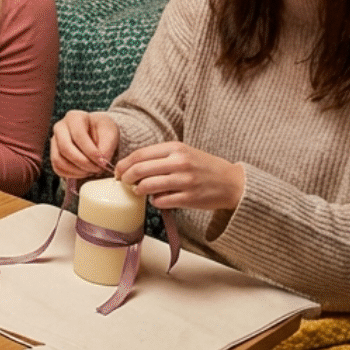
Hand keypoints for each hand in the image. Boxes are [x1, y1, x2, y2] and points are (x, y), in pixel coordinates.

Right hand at [50, 110, 119, 178]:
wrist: (96, 133)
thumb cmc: (102, 130)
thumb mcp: (110, 133)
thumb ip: (107, 146)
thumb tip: (101, 162)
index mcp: (74, 117)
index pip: (78, 136)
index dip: (91, 151)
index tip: (103, 162)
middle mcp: (60, 127)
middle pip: (65, 148)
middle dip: (83, 162)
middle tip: (97, 169)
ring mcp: (54, 141)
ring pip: (58, 160)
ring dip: (77, 170)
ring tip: (92, 171)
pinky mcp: (54, 154)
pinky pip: (57, 168)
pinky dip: (71, 174)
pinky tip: (85, 173)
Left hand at [114, 141, 245, 211]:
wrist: (232, 182)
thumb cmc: (204, 167)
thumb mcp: (184, 153)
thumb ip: (161, 157)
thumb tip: (132, 166)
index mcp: (176, 148)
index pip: (140, 154)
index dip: (124, 164)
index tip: (118, 170)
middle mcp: (180, 162)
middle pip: (139, 170)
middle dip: (125, 177)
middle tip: (123, 182)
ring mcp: (184, 181)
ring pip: (147, 186)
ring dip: (138, 190)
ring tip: (139, 191)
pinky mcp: (189, 198)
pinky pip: (160, 201)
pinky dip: (155, 201)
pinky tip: (158, 199)